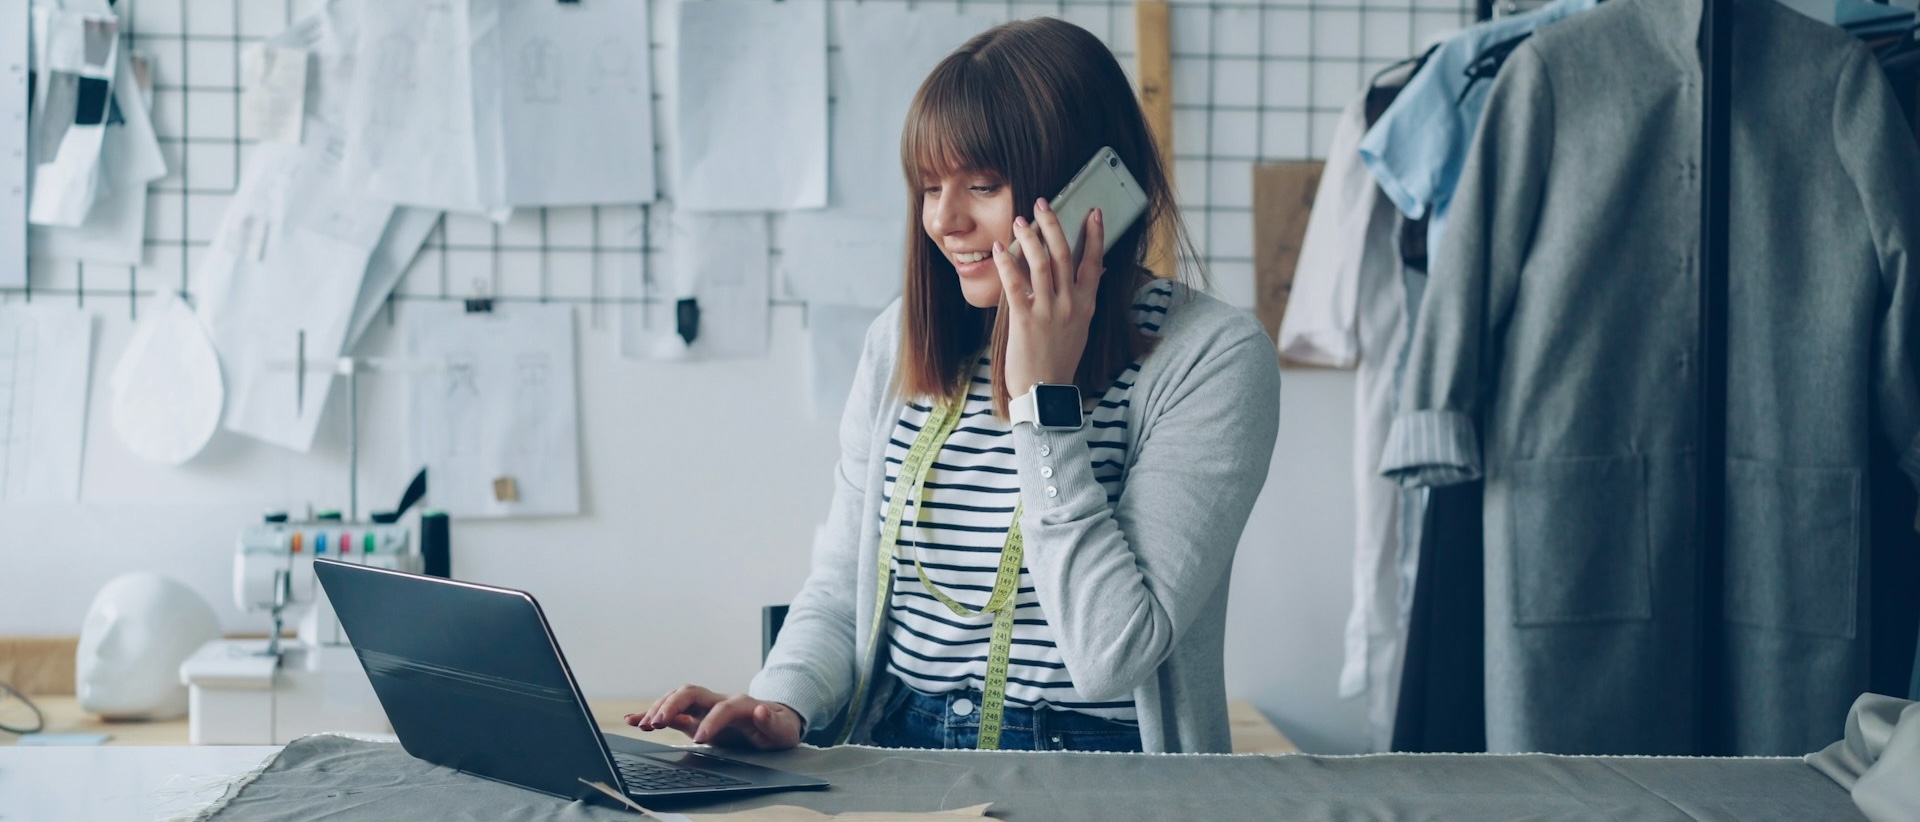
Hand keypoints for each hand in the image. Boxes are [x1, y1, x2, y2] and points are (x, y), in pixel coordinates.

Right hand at [626, 684, 802, 750]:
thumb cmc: (777, 727)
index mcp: (741, 703)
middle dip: (672, 704)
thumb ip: (771, 722)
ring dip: (659, 708)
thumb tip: (760, 709)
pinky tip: (634, 719)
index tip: (701, 739)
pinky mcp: (695, 715)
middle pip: (692, 692)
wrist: (775, 721)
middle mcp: (719, 699)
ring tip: (643, 724)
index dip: (711, 721)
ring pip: (678, 697)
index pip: (723, 708)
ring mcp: (705, 706)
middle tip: (658, 723)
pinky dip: (652, 713)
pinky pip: (672, 710)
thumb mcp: (782, 729)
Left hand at [992, 198, 1107, 393]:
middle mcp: (1070, 304)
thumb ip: (1085, 297)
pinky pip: (1015, 285)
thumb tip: (1098, 271)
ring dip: (1030, 237)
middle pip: (1063, 254)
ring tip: (1020, 221)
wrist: (1045, 390)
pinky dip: (1007, 263)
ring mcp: (1048, 311)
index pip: (1093, 262)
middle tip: (1043, 202)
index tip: (1093, 211)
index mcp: (1086, 304)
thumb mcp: (1081, 326)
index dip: (1094, 235)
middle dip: (1053, 224)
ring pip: (1040, 263)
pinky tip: (999, 249)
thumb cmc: (1060, 357)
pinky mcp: (1025, 320)